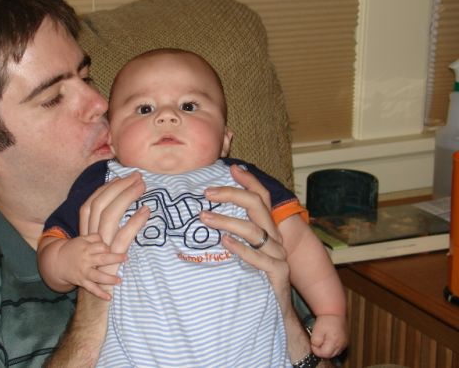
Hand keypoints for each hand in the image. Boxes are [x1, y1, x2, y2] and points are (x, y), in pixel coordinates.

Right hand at [57, 234, 128, 300]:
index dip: (107, 247)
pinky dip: (100, 294)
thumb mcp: (81, 239)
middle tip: (126, 258)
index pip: (101, 246)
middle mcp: (86, 260)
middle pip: (102, 259)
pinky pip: (92, 289)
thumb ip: (94, 237)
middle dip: (115, 258)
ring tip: (120, 280)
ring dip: (109, 279)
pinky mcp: (81, 282)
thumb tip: (106, 238)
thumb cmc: (73, 249)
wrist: (57, 262)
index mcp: (86, 248)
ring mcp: (84, 272)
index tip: (110, 250)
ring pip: (98, 276)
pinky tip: (109, 298)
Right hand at [79, 171, 149, 276]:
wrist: (93, 300)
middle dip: (119, 187)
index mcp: (87, 233)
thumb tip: (122, 205)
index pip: (92, 202)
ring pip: (109, 216)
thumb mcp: (101, 247)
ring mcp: (100, 249)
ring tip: (142, 188)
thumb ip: (107, 228)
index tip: (123, 177)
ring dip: (126, 198)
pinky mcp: (111, 261)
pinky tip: (146, 212)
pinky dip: (134, 223)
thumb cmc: (101, 270)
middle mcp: (91, 238)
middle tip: (137, 177)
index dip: (107, 187)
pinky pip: (122, 238)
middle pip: (100, 204)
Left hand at [200, 164, 313, 363]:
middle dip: (232, 195)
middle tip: (206, 193)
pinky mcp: (278, 275)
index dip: (249, 181)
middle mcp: (276, 239)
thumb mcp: (244, 253)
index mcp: (269, 230)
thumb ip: (234, 234)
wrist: (276, 316)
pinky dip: (241, 248)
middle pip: (258, 206)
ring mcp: (279, 257)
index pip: (262, 198)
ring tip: (204, 217)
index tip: (231, 168)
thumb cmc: (254, 281)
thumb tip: (206, 214)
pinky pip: (259, 258)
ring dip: (227, 221)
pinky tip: (224, 242)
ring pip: (255, 230)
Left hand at [310, 314, 347, 358]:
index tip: (313, 343)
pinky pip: (338, 348)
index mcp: (334, 342)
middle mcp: (341, 345)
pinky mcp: (346, 341)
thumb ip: (315, 341)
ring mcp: (345, 344)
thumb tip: (315, 347)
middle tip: (317, 341)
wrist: (334, 312)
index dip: (316, 350)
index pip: (324, 354)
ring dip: (327, 349)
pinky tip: (328, 340)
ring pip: (334, 353)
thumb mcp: (316, 330)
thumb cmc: (325, 321)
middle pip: (330, 355)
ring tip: (323, 339)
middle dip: (322, 350)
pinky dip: (332, 346)